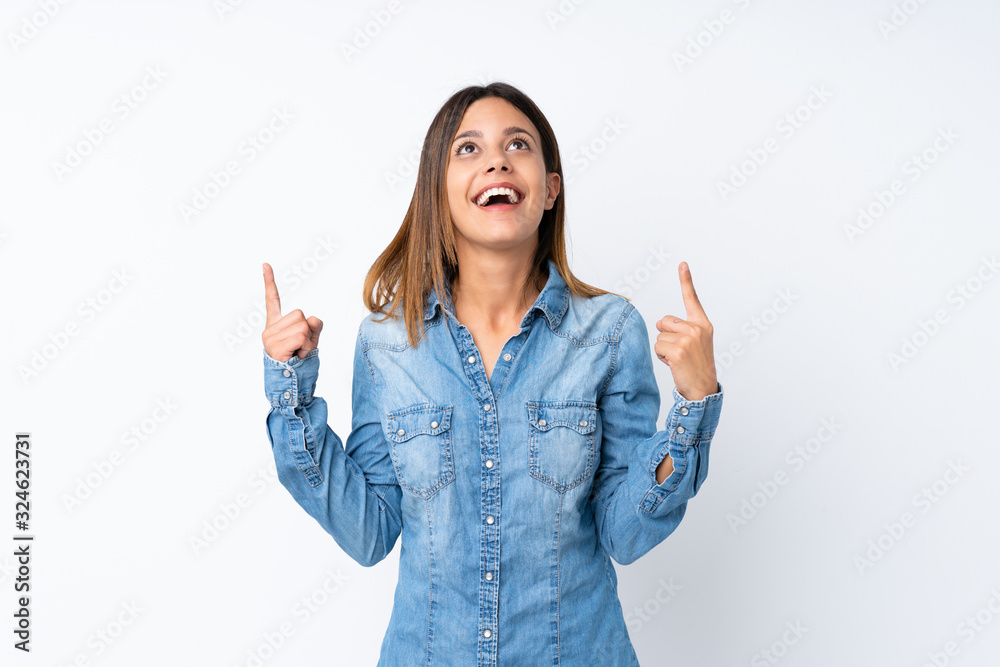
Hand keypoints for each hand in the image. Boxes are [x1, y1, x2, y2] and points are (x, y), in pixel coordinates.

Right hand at [261, 262, 323, 361]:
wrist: (293, 386)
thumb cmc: (300, 364)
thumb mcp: (311, 341)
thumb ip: (314, 327)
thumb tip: (313, 318)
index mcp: (276, 325)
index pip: (272, 300)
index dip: (269, 282)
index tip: (266, 264)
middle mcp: (269, 330)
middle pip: (300, 314)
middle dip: (308, 331)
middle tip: (300, 348)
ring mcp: (270, 338)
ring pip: (302, 325)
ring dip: (307, 341)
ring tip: (298, 353)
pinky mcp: (275, 347)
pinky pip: (301, 336)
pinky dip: (305, 347)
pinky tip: (296, 356)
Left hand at [654, 262, 717, 400]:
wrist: (703, 389)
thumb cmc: (697, 366)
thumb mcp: (696, 343)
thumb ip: (682, 329)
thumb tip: (660, 323)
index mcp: (703, 324)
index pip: (692, 299)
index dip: (686, 280)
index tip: (682, 264)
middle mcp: (697, 329)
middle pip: (664, 321)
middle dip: (666, 335)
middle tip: (680, 351)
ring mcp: (688, 339)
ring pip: (659, 335)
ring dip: (664, 349)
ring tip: (678, 359)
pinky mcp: (677, 350)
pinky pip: (657, 346)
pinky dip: (662, 357)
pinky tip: (675, 364)